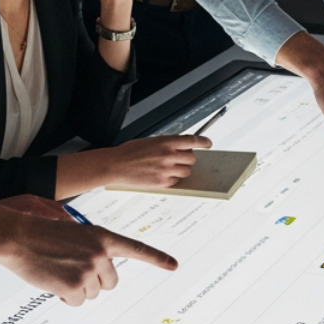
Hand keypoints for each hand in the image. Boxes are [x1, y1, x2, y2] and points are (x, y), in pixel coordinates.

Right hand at [0, 194, 177, 304]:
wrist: (18, 236)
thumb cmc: (41, 234)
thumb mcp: (73, 233)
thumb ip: (91, 248)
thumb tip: (97, 270)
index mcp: (102, 236)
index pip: (136, 248)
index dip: (156, 258)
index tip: (174, 265)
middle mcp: (101, 253)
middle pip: (110, 282)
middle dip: (93, 282)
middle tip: (71, 269)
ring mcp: (89, 269)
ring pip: (92, 293)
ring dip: (76, 288)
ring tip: (58, 271)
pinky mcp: (75, 286)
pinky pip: (76, 302)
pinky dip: (64, 297)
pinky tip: (53, 281)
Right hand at [89, 135, 210, 189]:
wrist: (115, 165)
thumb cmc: (129, 152)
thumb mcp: (150, 142)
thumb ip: (166, 145)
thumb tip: (181, 150)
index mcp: (166, 142)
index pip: (192, 140)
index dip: (203, 142)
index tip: (208, 144)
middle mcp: (168, 155)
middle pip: (191, 158)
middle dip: (188, 159)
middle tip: (181, 160)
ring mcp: (166, 170)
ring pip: (186, 172)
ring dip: (182, 170)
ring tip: (171, 169)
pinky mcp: (161, 183)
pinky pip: (176, 182)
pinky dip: (172, 180)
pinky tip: (163, 176)